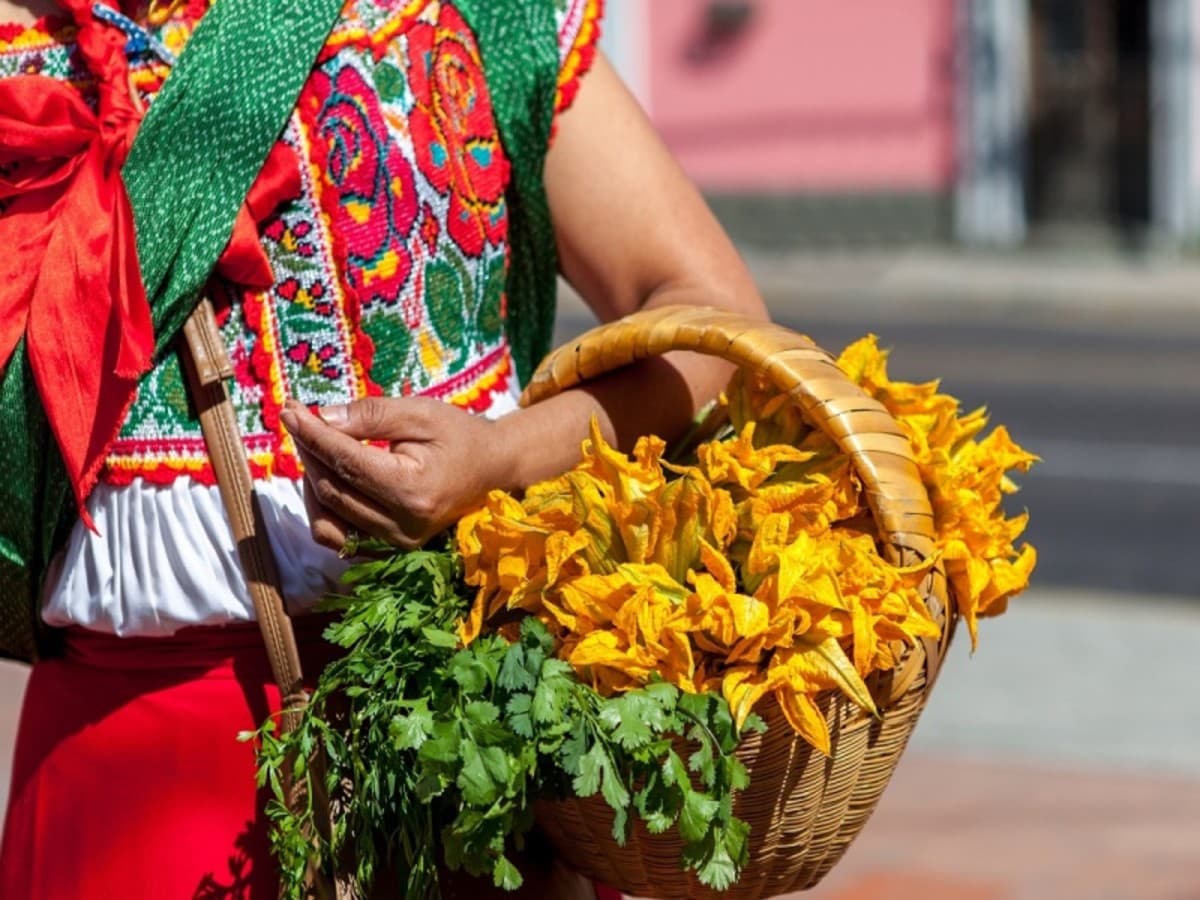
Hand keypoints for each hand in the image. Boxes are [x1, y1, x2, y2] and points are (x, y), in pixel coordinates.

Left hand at [279, 396, 509, 553]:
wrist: (491, 469)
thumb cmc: (459, 435)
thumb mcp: (420, 413)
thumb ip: (371, 415)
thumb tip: (322, 418)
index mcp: (413, 490)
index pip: (347, 462)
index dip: (313, 435)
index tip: (291, 410)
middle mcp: (403, 525)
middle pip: (333, 488)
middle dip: (309, 451)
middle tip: (300, 419)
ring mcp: (396, 543)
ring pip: (327, 517)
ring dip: (311, 480)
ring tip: (319, 448)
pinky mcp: (390, 550)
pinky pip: (337, 538)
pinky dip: (322, 509)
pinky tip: (328, 481)